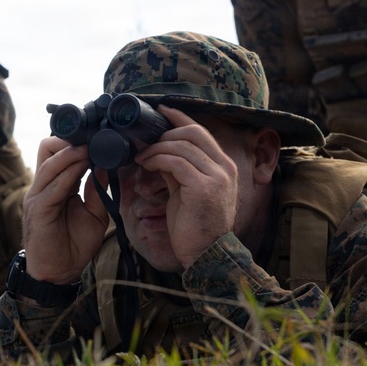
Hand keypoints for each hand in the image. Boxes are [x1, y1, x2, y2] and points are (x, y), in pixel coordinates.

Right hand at [21, 137, 110, 283]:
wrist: (59, 274)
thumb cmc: (74, 244)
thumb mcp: (94, 212)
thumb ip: (98, 189)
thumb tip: (108, 165)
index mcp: (55, 184)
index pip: (57, 151)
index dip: (75, 141)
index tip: (99, 137)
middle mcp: (43, 186)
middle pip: (47, 148)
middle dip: (69, 141)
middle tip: (94, 139)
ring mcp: (37, 197)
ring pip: (49, 164)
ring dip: (71, 154)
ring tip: (91, 149)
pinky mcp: (38, 211)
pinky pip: (51, 187)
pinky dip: (67, 175)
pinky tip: (82, 168)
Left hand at [134, 106, 238, 268]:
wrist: (206, 255)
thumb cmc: (195, 226)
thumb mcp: (187, 190)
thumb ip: (178, 168)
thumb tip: (158, 150)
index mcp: (224, 166)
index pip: (202, 131)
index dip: (180, 118)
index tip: (162, 110)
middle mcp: (225, 167)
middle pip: (192, 132)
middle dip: (165, 133)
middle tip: (145, 143)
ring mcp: (216, 177)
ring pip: (181, 146)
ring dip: (156, 148)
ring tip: (141, 157)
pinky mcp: (203, 187)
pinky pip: (175, 162)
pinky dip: (157, 160)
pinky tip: (146, 165)